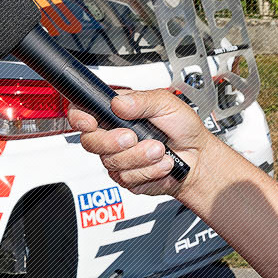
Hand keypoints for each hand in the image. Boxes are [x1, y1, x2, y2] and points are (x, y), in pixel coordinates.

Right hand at [66, 89, 205, 196]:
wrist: (198, 158)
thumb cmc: (183, 128)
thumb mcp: (167, 104)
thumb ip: (142, 100)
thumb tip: (119, 102)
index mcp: (117, 112)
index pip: (83, 111)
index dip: (80, 117)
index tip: (90, 122)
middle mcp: (113, 134)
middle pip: (90, 141)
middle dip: (113, 141)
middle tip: (134, 137)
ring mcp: (118, 158)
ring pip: (111, 162)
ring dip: (140, 157)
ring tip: (160, 149)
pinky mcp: (126, 177)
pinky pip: (127, 178)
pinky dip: (149, 171)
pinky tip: (161, 163)